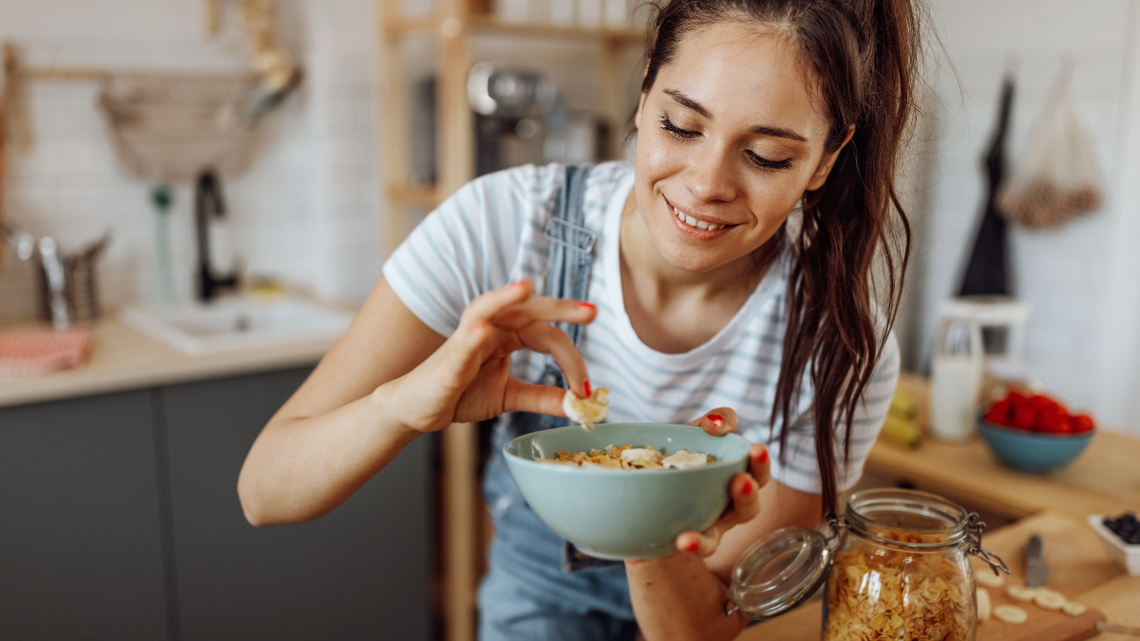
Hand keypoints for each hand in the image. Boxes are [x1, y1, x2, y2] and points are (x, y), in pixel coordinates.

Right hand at [389, 280, 596, 432]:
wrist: (417, 409)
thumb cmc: (459, 393)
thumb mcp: (508, 396)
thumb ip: (542, 397)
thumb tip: (579, 404)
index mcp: (507, 336)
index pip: (547, 335)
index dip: (572, 359)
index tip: (588, 389)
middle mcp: (490, 329)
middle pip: (526, 309)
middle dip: (558, 307)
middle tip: (591, 312)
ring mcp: (466, 340)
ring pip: (487, 309)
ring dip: (505, 297)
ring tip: (525, 288)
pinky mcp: (448, 359)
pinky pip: (460, 343)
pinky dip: (472, 334)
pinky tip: (483, 330)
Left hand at [676, 407, 771, 555]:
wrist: (645, 501)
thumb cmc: (678, 463)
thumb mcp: (692, 437)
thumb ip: (708, 424)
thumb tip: (716, 422)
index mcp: (733, 481)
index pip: (756, 473)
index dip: (760, 462)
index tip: (756, 449)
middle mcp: (725, 510)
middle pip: (748, 508)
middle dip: (748, 494)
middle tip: (741, 480)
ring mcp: (704, 531)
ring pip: (714, 540)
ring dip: (706, 538)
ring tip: (692, 534)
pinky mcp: (683, 545)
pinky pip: (688, 550)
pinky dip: (690, 546)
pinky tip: (682, 541)